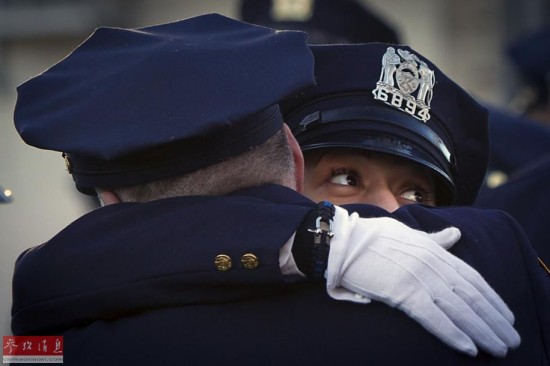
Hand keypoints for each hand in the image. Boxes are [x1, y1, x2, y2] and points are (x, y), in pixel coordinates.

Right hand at [326, 206, 519, 357]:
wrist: (343, 240)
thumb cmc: (371, 237)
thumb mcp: (408, 234)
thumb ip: (434, 239)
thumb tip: (455, 233)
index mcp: (435, 251)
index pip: (473, 278)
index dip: (493, 300)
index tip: (507, 317)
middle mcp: (433, 264)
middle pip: (471, 297)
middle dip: (494, 321)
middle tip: (511, 340)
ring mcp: (419, 278)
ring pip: (459, 309)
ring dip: (482, 331)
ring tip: (498, 348)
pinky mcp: (402, 292)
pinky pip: (433, 317)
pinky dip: (453, 333)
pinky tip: (469, 347)